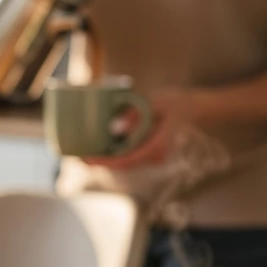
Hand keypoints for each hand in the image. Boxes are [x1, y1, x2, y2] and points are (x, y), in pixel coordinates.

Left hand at [83, 89, 201, 170]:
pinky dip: (111, 153)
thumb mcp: (157, 102)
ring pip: (123, 162)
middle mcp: (154, 156)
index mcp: (157, 146)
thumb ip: (137, 114)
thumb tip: (115, 128)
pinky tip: (95, 148)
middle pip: (122, 164)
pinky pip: (127, 156)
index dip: (106, 162)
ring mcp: (151, 157)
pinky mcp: (147, 153)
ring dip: (103, 159)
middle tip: (76, 156)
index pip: (128, 161)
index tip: (88, 160)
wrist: (191, 108)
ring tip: (81, 152)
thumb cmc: (174, 102)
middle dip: (99, 162)